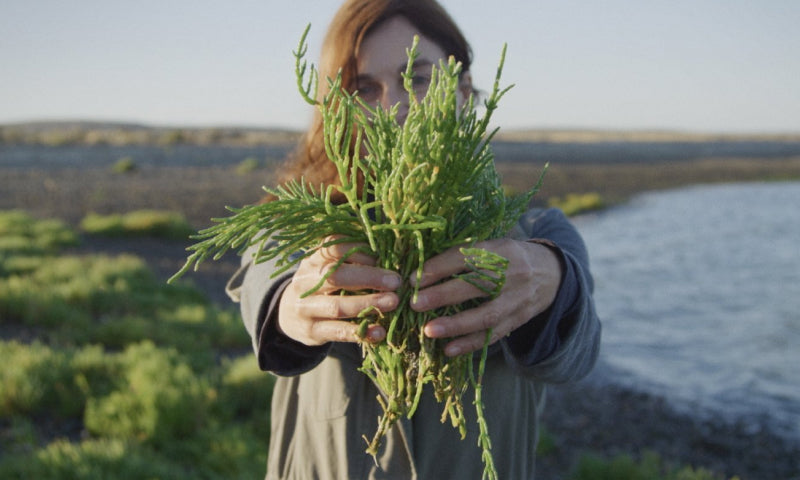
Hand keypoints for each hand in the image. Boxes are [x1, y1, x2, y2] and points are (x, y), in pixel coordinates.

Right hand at [277, 237, 401, 345]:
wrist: (289, 314)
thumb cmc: (322, 285)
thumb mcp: (329, 267)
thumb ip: (353, 260)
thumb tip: (390, 252)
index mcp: (313, 260)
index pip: (334, 247)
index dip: (359, 251)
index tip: (383, 256)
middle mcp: (306, 281)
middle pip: (335, 275)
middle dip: (369, 277)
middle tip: (396, 281)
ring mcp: (306, 308)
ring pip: (337, 306)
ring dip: (368, 304)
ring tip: (393, 302)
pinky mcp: (312, 331)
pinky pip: (338, 332)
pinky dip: (361, 332)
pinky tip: (379, 332)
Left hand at [411, 239, 561, 356]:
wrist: (552, 273)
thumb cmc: (510, 258)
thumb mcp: (494, 247)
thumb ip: (466, 255)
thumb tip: (422, 268)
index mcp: (501, 250)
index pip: (468, 256)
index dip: (440, 267)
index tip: (414, 278)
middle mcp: (512, 274)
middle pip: (477, 285)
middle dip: (443, 295)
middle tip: (414, 303)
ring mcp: (517, 299)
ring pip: (486, 315)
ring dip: (456, 324)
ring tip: (429, 330)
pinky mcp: (518, 320)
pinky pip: (494, 335)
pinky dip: (470, 344)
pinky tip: (449, 350)